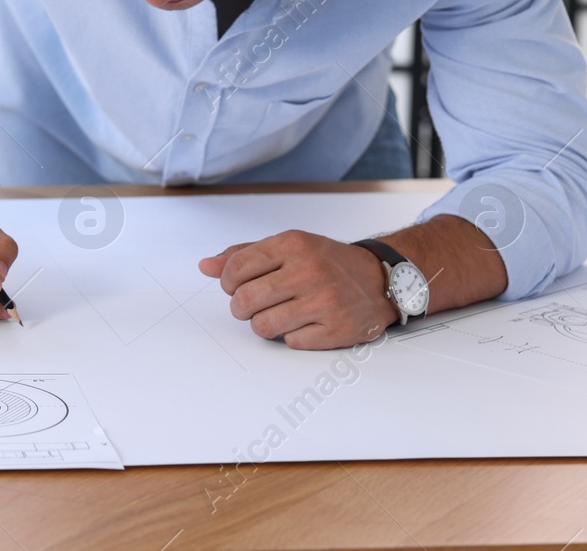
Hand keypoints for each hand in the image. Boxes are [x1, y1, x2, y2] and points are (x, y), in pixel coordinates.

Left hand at [198, 230, 395, 348]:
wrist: (380, 279)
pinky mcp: (337, 329)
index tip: (236, 286)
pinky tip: (304, 323)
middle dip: (241, 307)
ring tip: (276, 314)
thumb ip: (244, 255)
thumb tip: (205, 266)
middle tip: (252, 305)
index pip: (235, 269)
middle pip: (244, 301)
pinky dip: (291, 336)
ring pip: (263, 326)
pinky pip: (290, 342)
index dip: (227, 283)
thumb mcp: (287, 247)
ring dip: (263, 324)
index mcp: (293, 245)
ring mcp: (324, 301)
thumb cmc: (326, 262)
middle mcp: (309, 271)